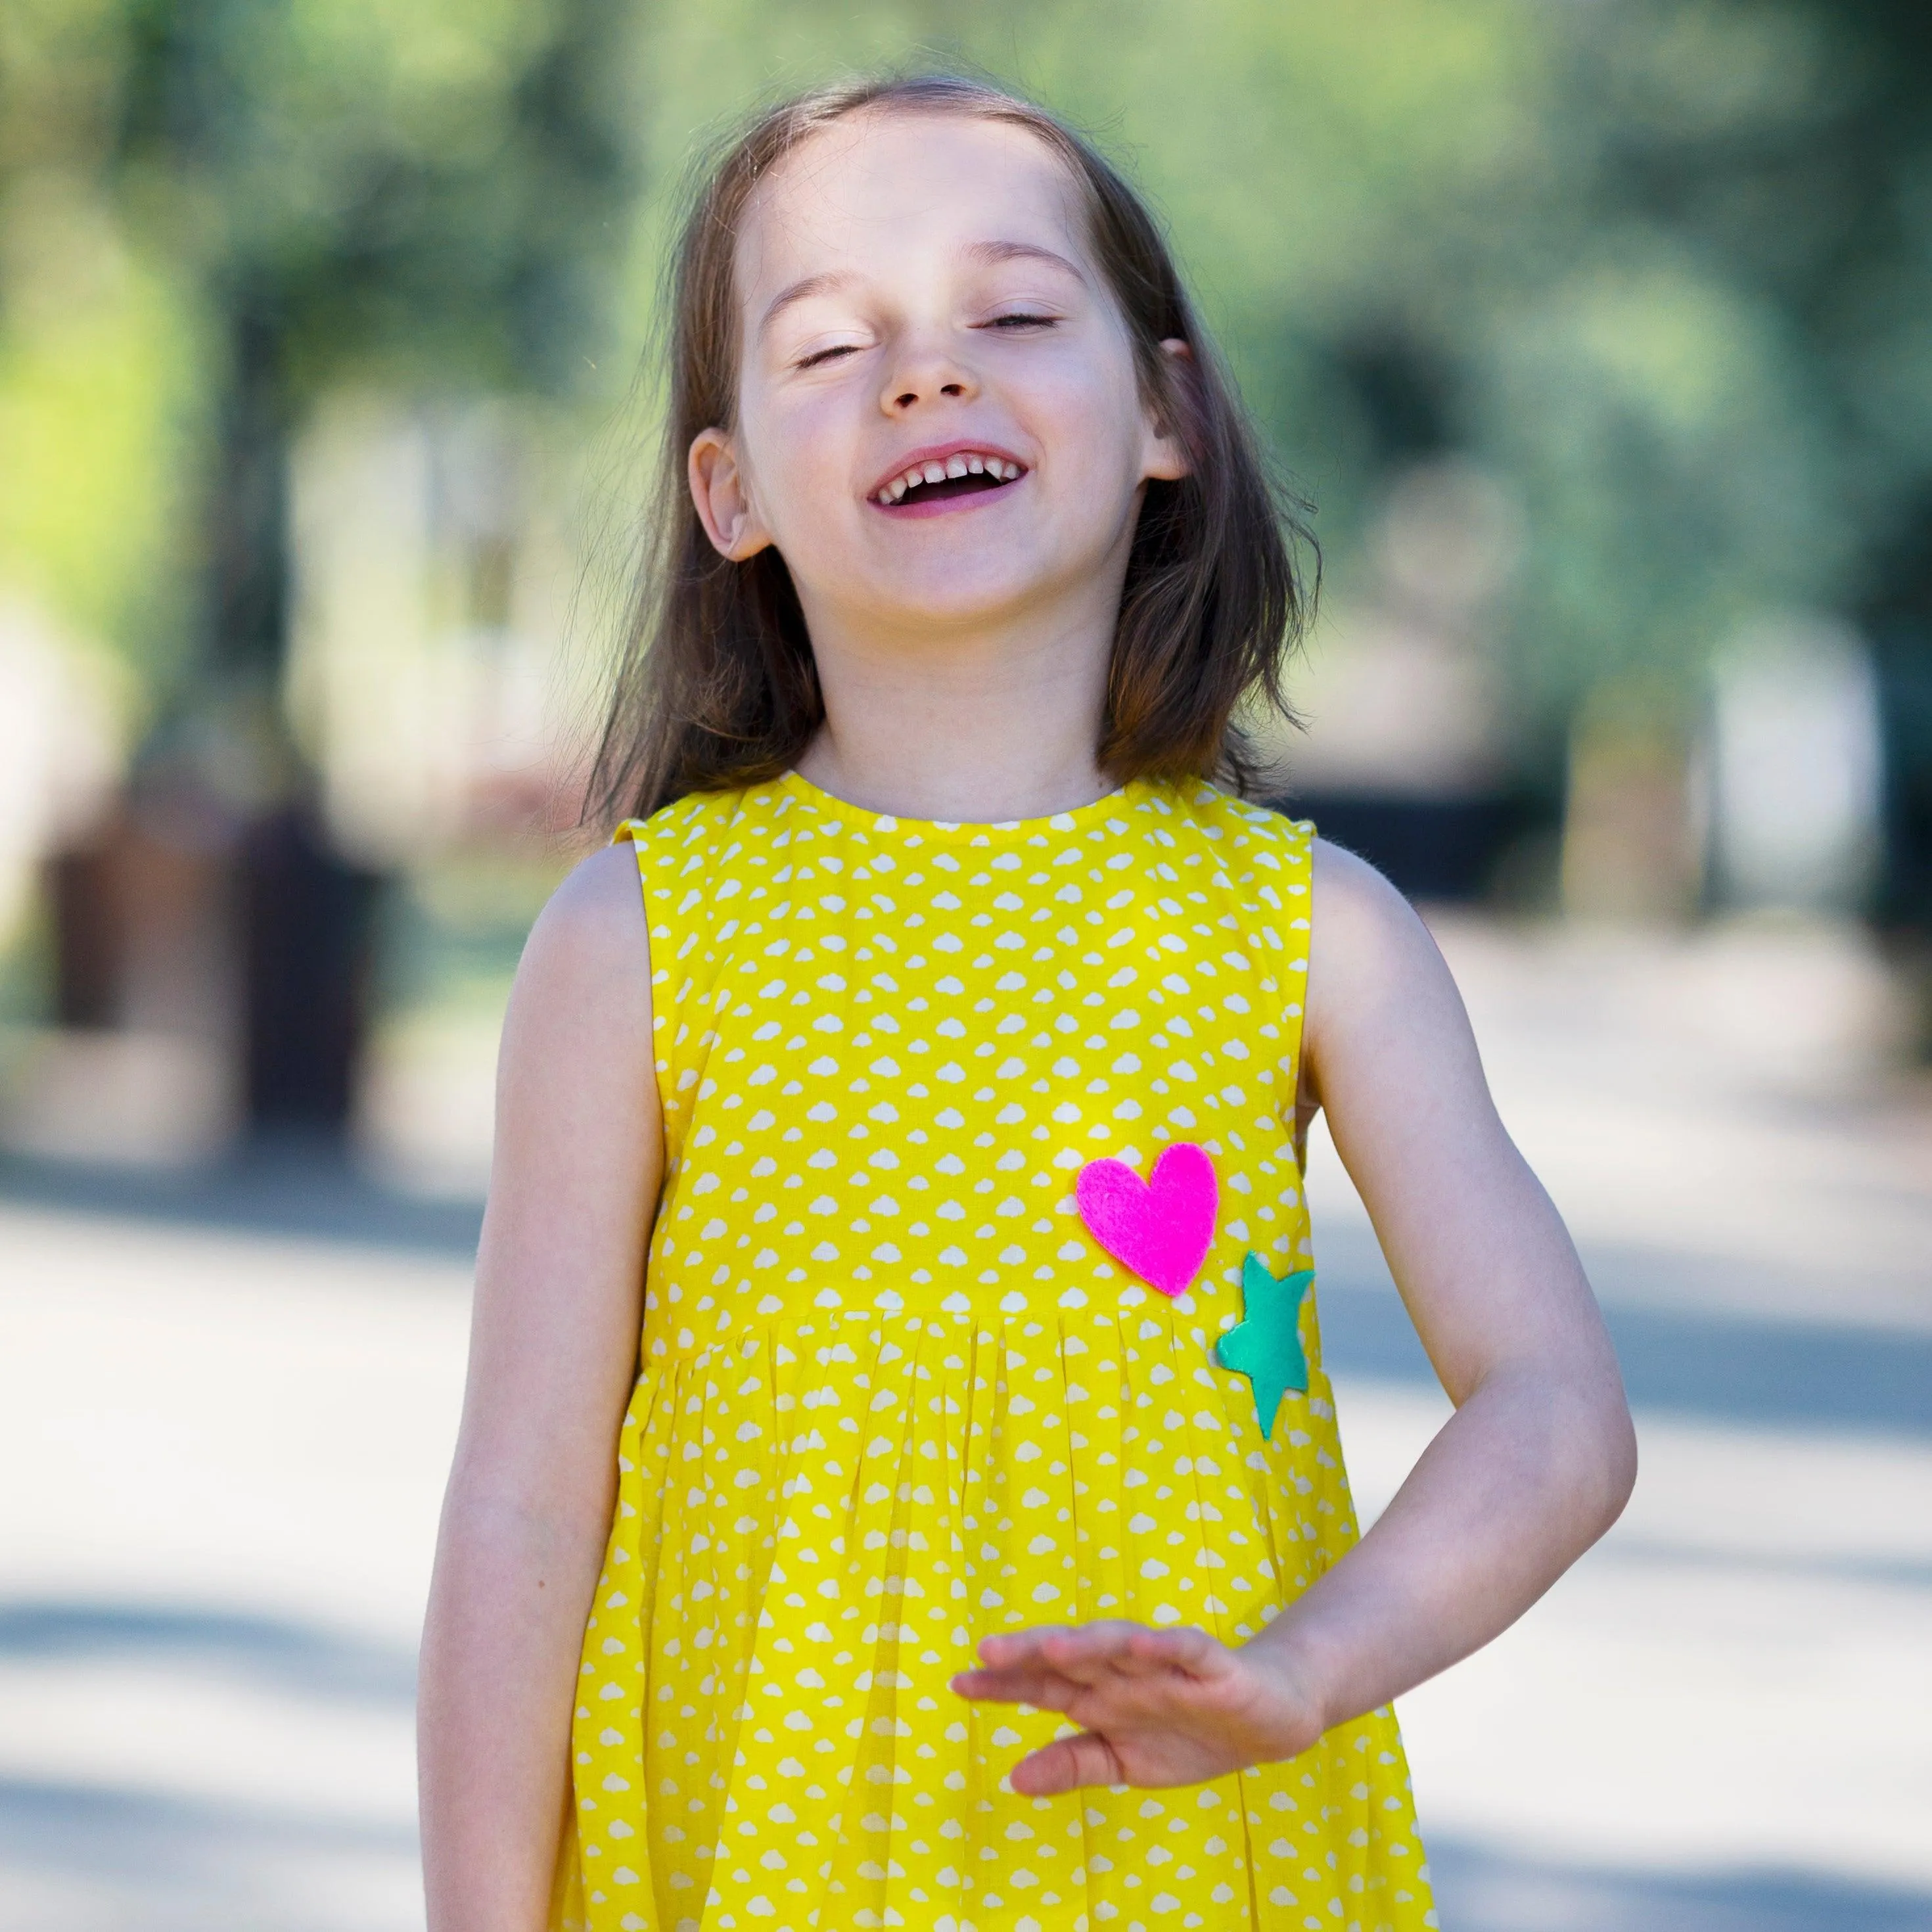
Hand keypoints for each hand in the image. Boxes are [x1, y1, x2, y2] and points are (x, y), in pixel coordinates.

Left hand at [948, 1619, 1324, 1794]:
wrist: (1270, 1720)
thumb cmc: (1190, 1734)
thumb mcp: (1125, 1762)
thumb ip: (1072, 1764)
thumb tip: (1013, 1778)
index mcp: (1100, 1695)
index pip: (1043, 1685)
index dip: (1004, 1684)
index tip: (958, 1683)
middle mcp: (1124, 1672)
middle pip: (1072, 1656)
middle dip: (1032, 1653)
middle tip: (988, 1652)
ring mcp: (1166, 1664)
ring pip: (1121, 1646)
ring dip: (1088, 1644)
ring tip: (1052, 1647)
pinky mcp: (1212, 1665)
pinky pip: (1186, 1649)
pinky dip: (1165, 1645)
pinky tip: (1142, 1644)